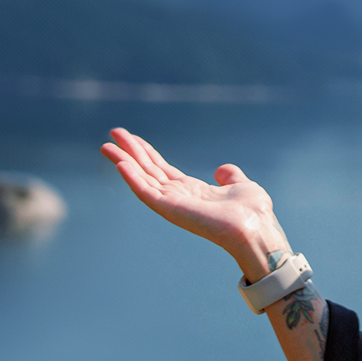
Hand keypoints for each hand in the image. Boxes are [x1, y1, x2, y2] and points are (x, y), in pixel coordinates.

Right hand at [100, 127, 287, 278]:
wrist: (255, 228)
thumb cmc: (252, 213)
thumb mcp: (242, 186)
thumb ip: (230, 177)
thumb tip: (221, 170)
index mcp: (192, 191)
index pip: (163, 169)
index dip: (147, 153)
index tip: (132, 138)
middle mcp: (178, 197)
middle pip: (148, 171)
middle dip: (130, 152)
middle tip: (113, 132)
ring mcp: (172, 204)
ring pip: (142, 179)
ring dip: (124, 161)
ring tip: (106, 145)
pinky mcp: (170, 209)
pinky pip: (146, 192)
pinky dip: (132, 178)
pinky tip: (120, 163)